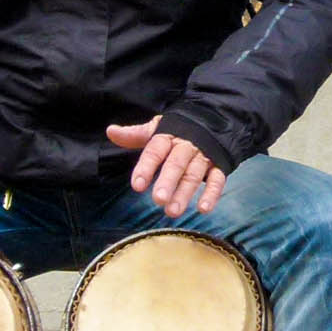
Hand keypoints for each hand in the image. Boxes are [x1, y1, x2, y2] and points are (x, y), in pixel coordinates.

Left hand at [108, 117, 227, 216]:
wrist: (215, 119)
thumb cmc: (179, 130)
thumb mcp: (157, 128)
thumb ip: (135, 134)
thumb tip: (110, 131)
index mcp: (169, 137)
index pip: (155, 151)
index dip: (146, 167)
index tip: (137, 186)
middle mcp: (187, 146)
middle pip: (176, 164)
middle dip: (168, 182)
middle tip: (158, 200)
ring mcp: (204, 156)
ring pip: (194, 175)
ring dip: (185, 193)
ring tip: (173, 211)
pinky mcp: (220, 165)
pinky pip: (218, 179)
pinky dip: (212, 193)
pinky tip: (203, 208)